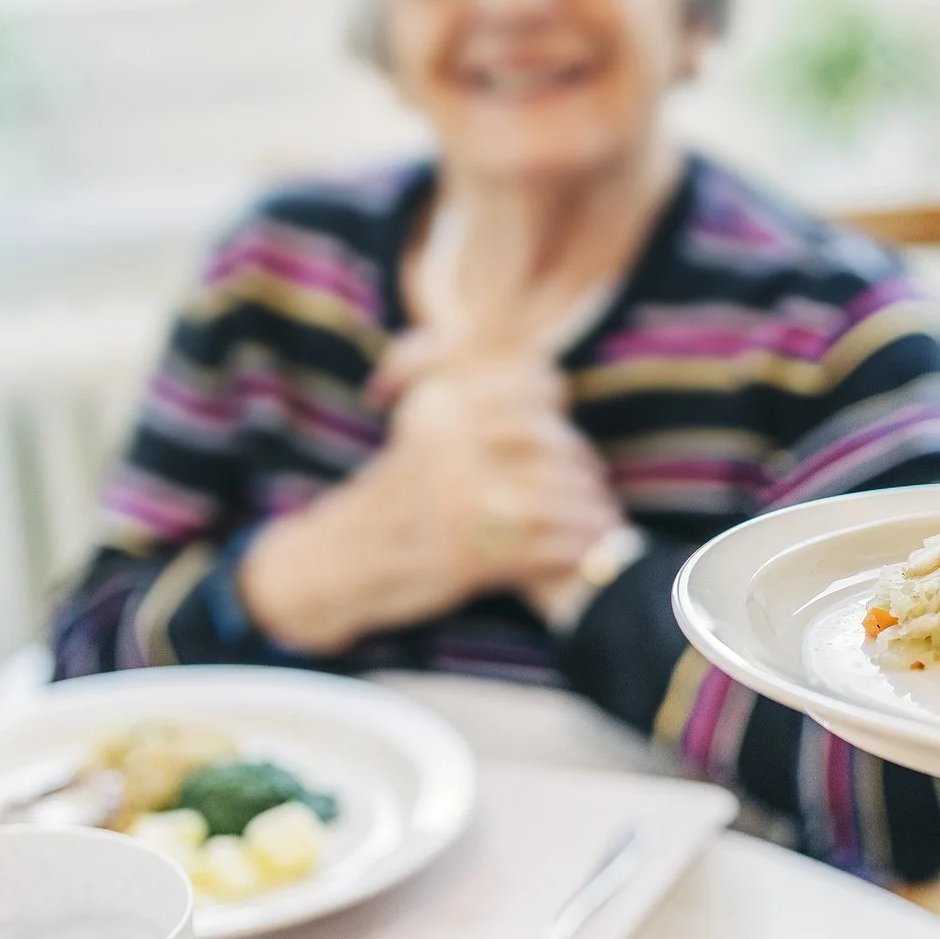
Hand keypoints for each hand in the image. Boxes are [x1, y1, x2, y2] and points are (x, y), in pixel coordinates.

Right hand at [240, 344, 624, 651]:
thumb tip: (542, 376)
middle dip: (584, 478)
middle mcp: (451, 452)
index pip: (531, 406)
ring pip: (553, 504)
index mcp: (442, 414)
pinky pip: (542, 549)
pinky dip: (572, 552)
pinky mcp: (466, 555)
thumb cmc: (387, 499)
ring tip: (603, 526)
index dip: (564, 433)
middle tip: (598, 494)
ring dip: (587, 517)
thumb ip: (467, 404)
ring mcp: (459, 506)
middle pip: (551, 455)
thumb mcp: (418, 435)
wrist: (336, 562)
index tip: (578, 452)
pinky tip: (585, 554)